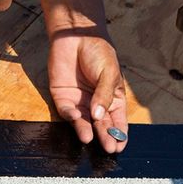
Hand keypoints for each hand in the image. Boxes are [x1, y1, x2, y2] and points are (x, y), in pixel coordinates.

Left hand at [47, 24, 128, 152]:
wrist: (76, 35)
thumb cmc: (98, 51)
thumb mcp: (109, 71)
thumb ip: (104, 94)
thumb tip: (100, 116)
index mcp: (112, 98)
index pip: (117, 120)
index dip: (119, 133)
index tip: (119, 145)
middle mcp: (96, 104)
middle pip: (101, 125)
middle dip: (104, 136)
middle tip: (107, 148)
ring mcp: (79, 102)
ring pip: (84, 122)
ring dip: (86, 131)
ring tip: (88, 138)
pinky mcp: (63, 97)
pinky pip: (66, 111)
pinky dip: (71, 116)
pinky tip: (77, 117)